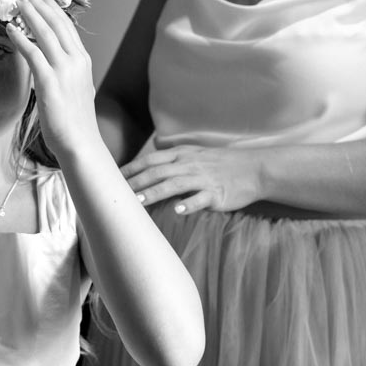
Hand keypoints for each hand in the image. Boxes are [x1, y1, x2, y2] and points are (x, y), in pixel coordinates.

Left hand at [6, 0, 100, 159]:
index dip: (52, 8)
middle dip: (40, 3)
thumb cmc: (75, 121)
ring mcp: (64, 70)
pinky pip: (33, 54)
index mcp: (83, 60)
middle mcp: (76, 60)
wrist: (81, 143)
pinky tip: (11, 29)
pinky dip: (21, 39)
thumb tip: (56, 64)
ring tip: (17, 1)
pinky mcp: (50, 82)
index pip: (67, 26)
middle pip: (56, 23)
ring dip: (29, 14)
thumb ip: (67, 72)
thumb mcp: (77, 88)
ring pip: (45, 33)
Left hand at [121, 145, 263, 213]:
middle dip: (135, 182)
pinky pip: (201, 198)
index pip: (150, 161)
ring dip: (154, 192)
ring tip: (137, 201)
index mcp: (182, 155)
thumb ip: (172, 160)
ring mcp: (203, 179)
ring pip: (174, 185)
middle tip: (115, 193)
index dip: (130, 169)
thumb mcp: (195, 155)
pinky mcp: (217, 193)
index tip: (111, 178)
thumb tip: (148, 165)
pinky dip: (188, 204)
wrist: (254, 168)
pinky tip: (177, 210)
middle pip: (157, 172)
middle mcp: (189, 165)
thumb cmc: (221, 164)